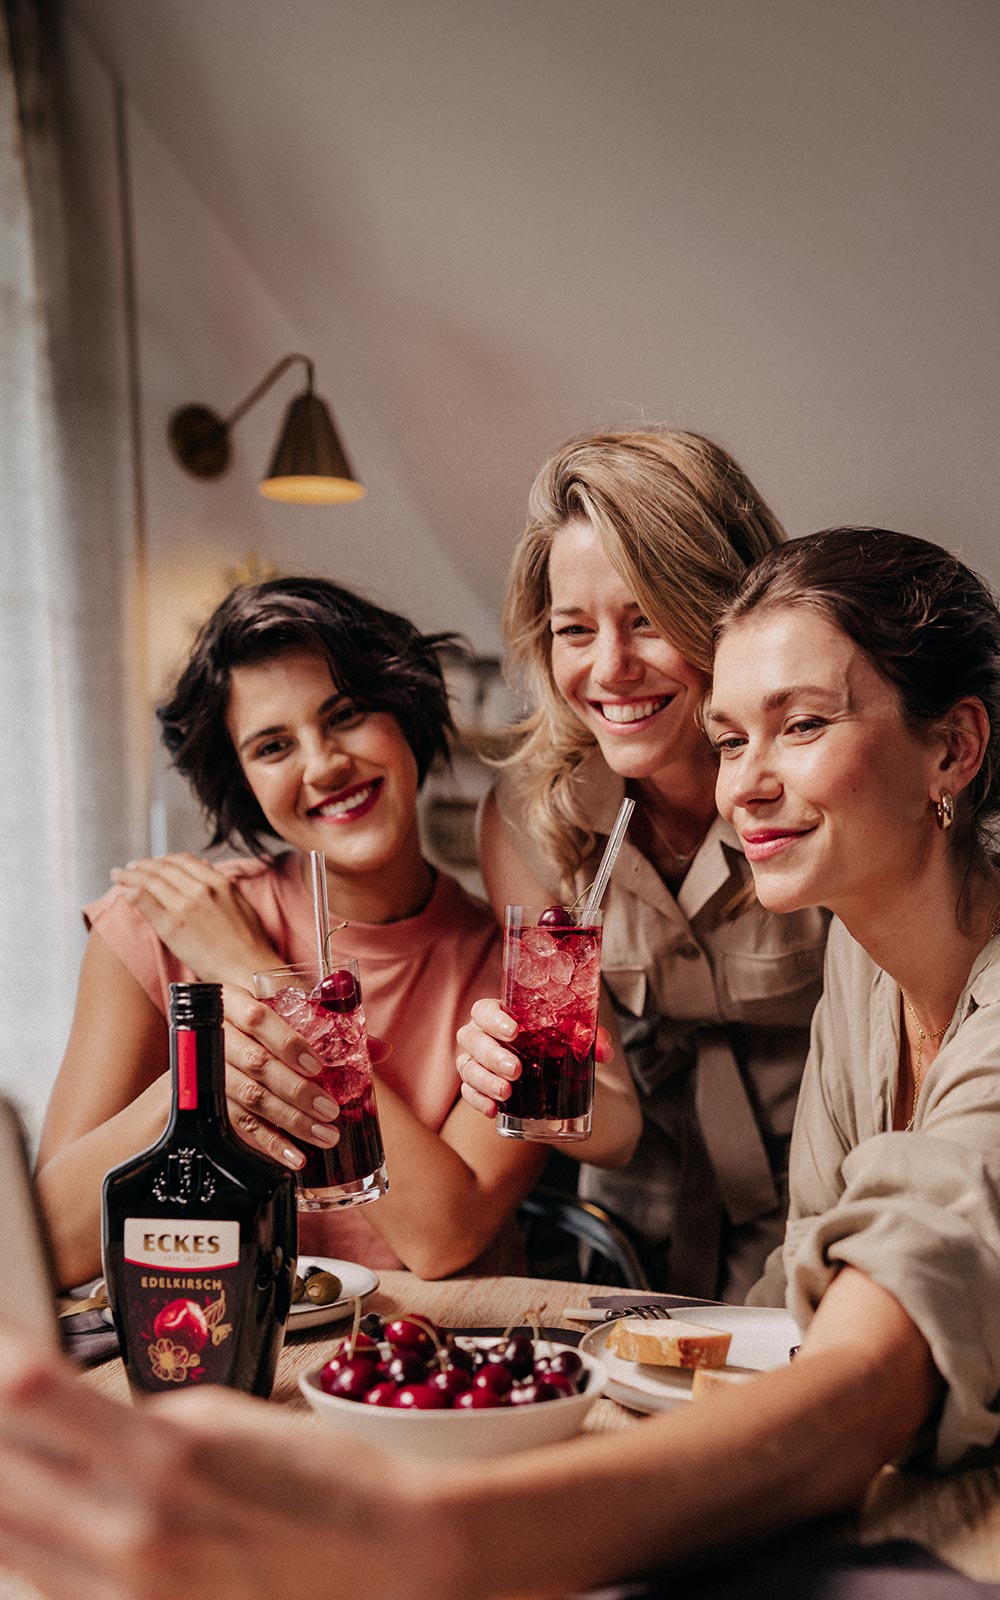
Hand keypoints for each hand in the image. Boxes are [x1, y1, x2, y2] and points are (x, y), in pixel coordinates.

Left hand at [0, 1329, 455, 1599]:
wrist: (390, 1568)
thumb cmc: (321, 1488)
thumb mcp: (220, 1420)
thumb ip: (127, 1419)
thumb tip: (44, 1407)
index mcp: (163, 1462)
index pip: (27, 1397)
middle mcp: (133, 1540)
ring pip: (5, 1542)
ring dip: (2, 1484)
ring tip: (11, 1449)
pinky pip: (45, 1591)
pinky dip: (28, 1548)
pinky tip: (36, 1515)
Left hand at [110, 854, 274, 983]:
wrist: (246, 968)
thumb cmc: (248, 943)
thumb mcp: (240, 904)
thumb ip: (221, 886)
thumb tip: (206, 872)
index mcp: (218, 882)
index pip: (184, 861)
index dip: (166, 860)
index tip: (156, 862)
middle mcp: (199, 889)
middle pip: (163, 868)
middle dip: (143, 865)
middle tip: (130, 867)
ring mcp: (184, 906)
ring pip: (149, 881)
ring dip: (130, 875)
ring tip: (119, 875)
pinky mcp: (171, 926)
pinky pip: (144, 901)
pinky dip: (132, 893)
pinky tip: (124, 892)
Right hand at [220, 983, 339, 1170]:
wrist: (218, 1027)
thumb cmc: (261, 1016)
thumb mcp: (286, 1008)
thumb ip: (333, 1026)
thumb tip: (381, 1050)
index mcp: (235, 1002)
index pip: (259, 1019)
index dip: (288, 1044)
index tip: (317, 1066)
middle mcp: (217, 1035)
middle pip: (256, 1064)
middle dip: (296, 1092)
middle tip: (330, 1111)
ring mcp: (209, 1070)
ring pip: (249, 1098)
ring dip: (289, 1121)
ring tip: (324, 1136)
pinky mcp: (211, 1101)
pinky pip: (240, 1124)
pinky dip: (268, 1142)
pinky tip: (294, 1155)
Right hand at [456, 1000, 613, 1118]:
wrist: (549, 1068)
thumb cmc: (553, 1041)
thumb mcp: (572, 1035)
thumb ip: (590, 1037)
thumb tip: (604, 1052)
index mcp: (500, 1015)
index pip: (485, 1010)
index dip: (494, 1019)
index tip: (514, 1031)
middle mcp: (481, 1035)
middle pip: (472, 1039)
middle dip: (492, 1055)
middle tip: (516, 1069)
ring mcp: (475, 1061)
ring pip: (468, 1067)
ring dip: (485, 1080)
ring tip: (507, 1093)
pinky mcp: (475, 1086)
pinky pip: (468, 1092)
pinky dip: (478, 1101)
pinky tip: (493, 1110)